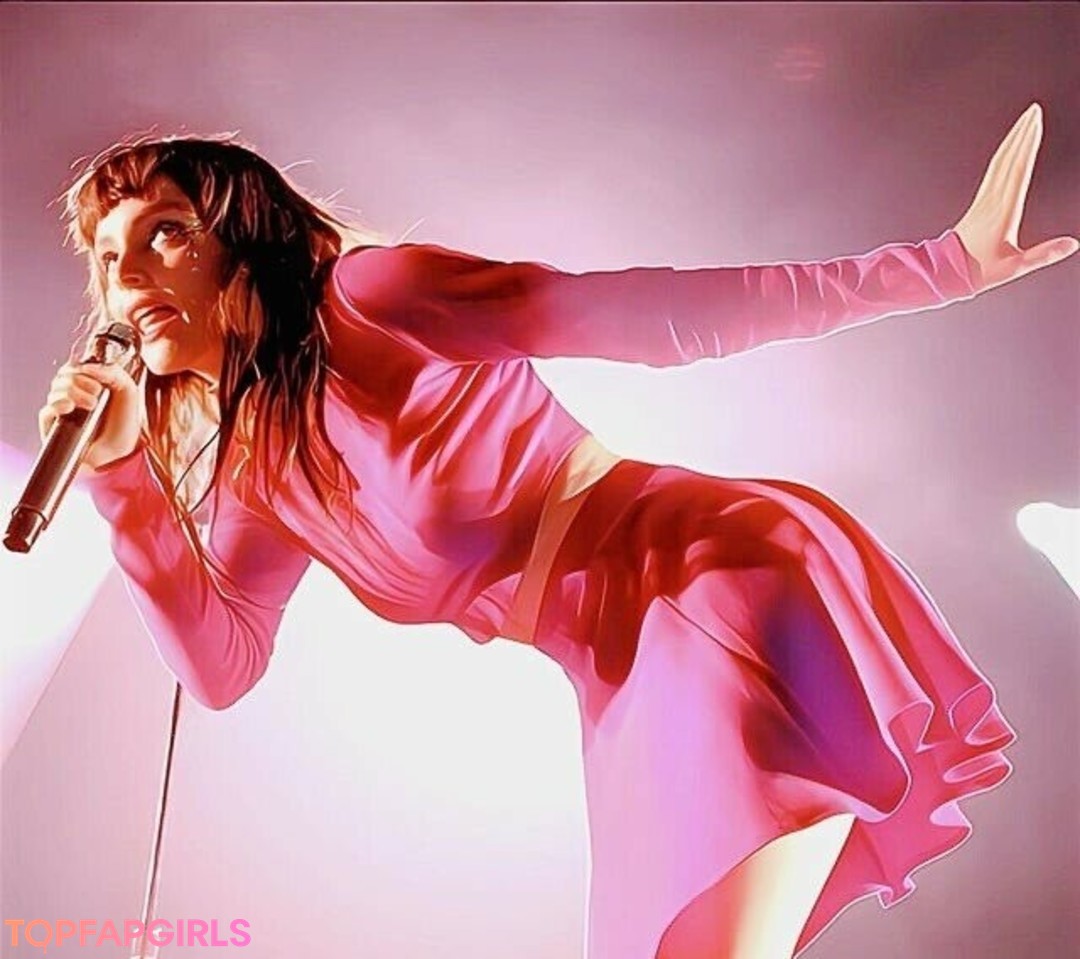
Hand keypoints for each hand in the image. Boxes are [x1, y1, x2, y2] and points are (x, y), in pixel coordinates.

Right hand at [38, 361, 141, 469]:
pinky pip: (46, 411)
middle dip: (80, 380)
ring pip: (55, 391)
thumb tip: (88, 367)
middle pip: (63, 376)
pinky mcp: (54, 427)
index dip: (83, 368)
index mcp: (88, 385)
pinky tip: (69, 408)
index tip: (99, 380)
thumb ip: (113, 372)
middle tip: (96, 392)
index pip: (74, 367)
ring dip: (73, 393)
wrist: (119, 452)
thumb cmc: (123, 424)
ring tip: (91, 406)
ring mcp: (62, 411)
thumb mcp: (128, 391)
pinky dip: (56, 405)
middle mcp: (72, 396)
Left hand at [953, 102, 1077, 293]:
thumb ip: (1043, 254)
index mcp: (1003, 210)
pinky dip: (1004, 154)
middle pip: (1009, 158)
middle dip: (1022, 133)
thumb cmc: (979, 270)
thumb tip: (1073, 244)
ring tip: (1025, 121)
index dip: (1028, 145)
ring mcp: (984, 199)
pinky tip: (1010, 147)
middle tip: (1034, 110)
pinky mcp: (980, 202)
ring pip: (999, 162)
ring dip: (1013, 139)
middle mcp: (992, 199)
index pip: (1018, 170)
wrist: (945, 272)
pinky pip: (994, 171)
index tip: (1036, 123)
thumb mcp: (1014, 266)